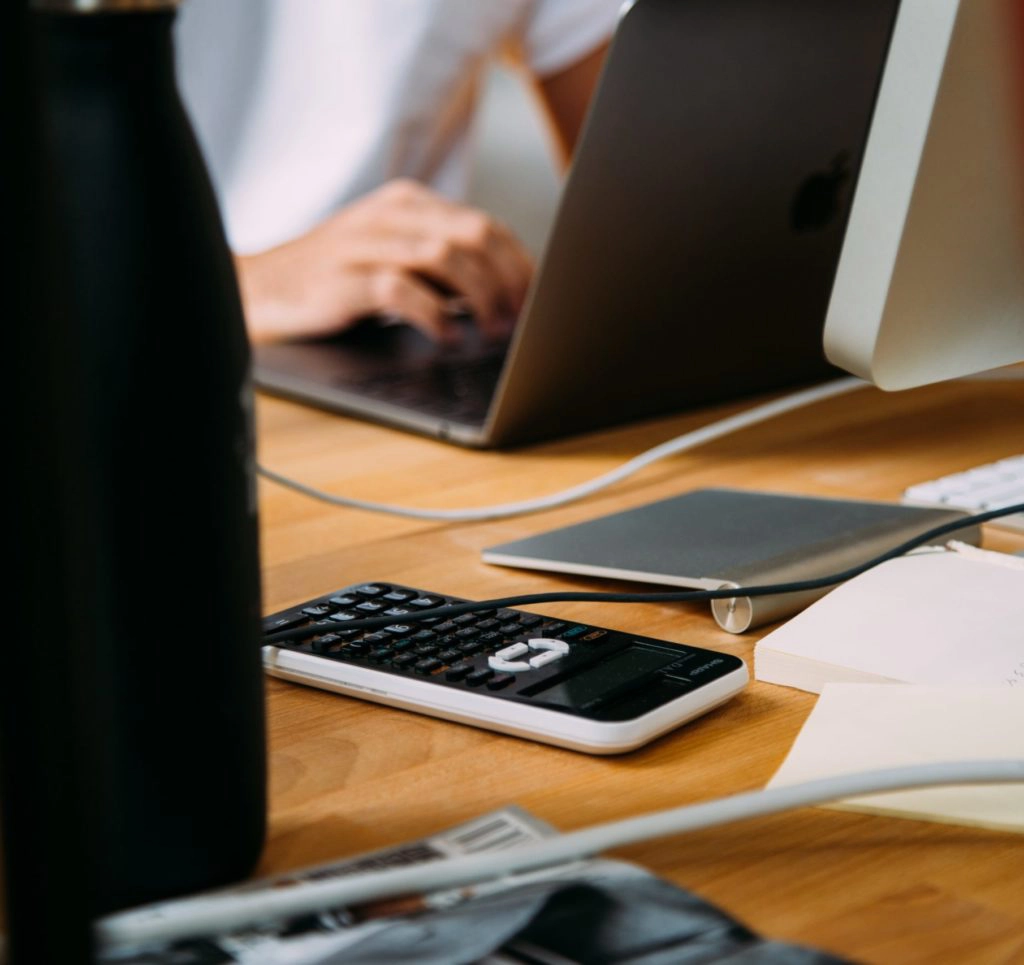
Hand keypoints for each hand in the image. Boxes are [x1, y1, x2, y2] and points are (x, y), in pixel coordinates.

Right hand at [235, 179, 533, 344]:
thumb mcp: (394, 258)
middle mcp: (391, 216)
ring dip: (481, 299)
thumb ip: (443, 266)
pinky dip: (434, 317)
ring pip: (447, 258)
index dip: (520, 265)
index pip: (485, 225)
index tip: (537, 300)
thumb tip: (507, 295)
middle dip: (509, 281)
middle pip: (475, 236)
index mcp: (409, 204)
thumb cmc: (337, 281)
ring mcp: (366, 244)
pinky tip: (446, 338)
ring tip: (490, 332)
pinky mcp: (345, 279)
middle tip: (520, 321)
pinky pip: (403, 291)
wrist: (261, 290)